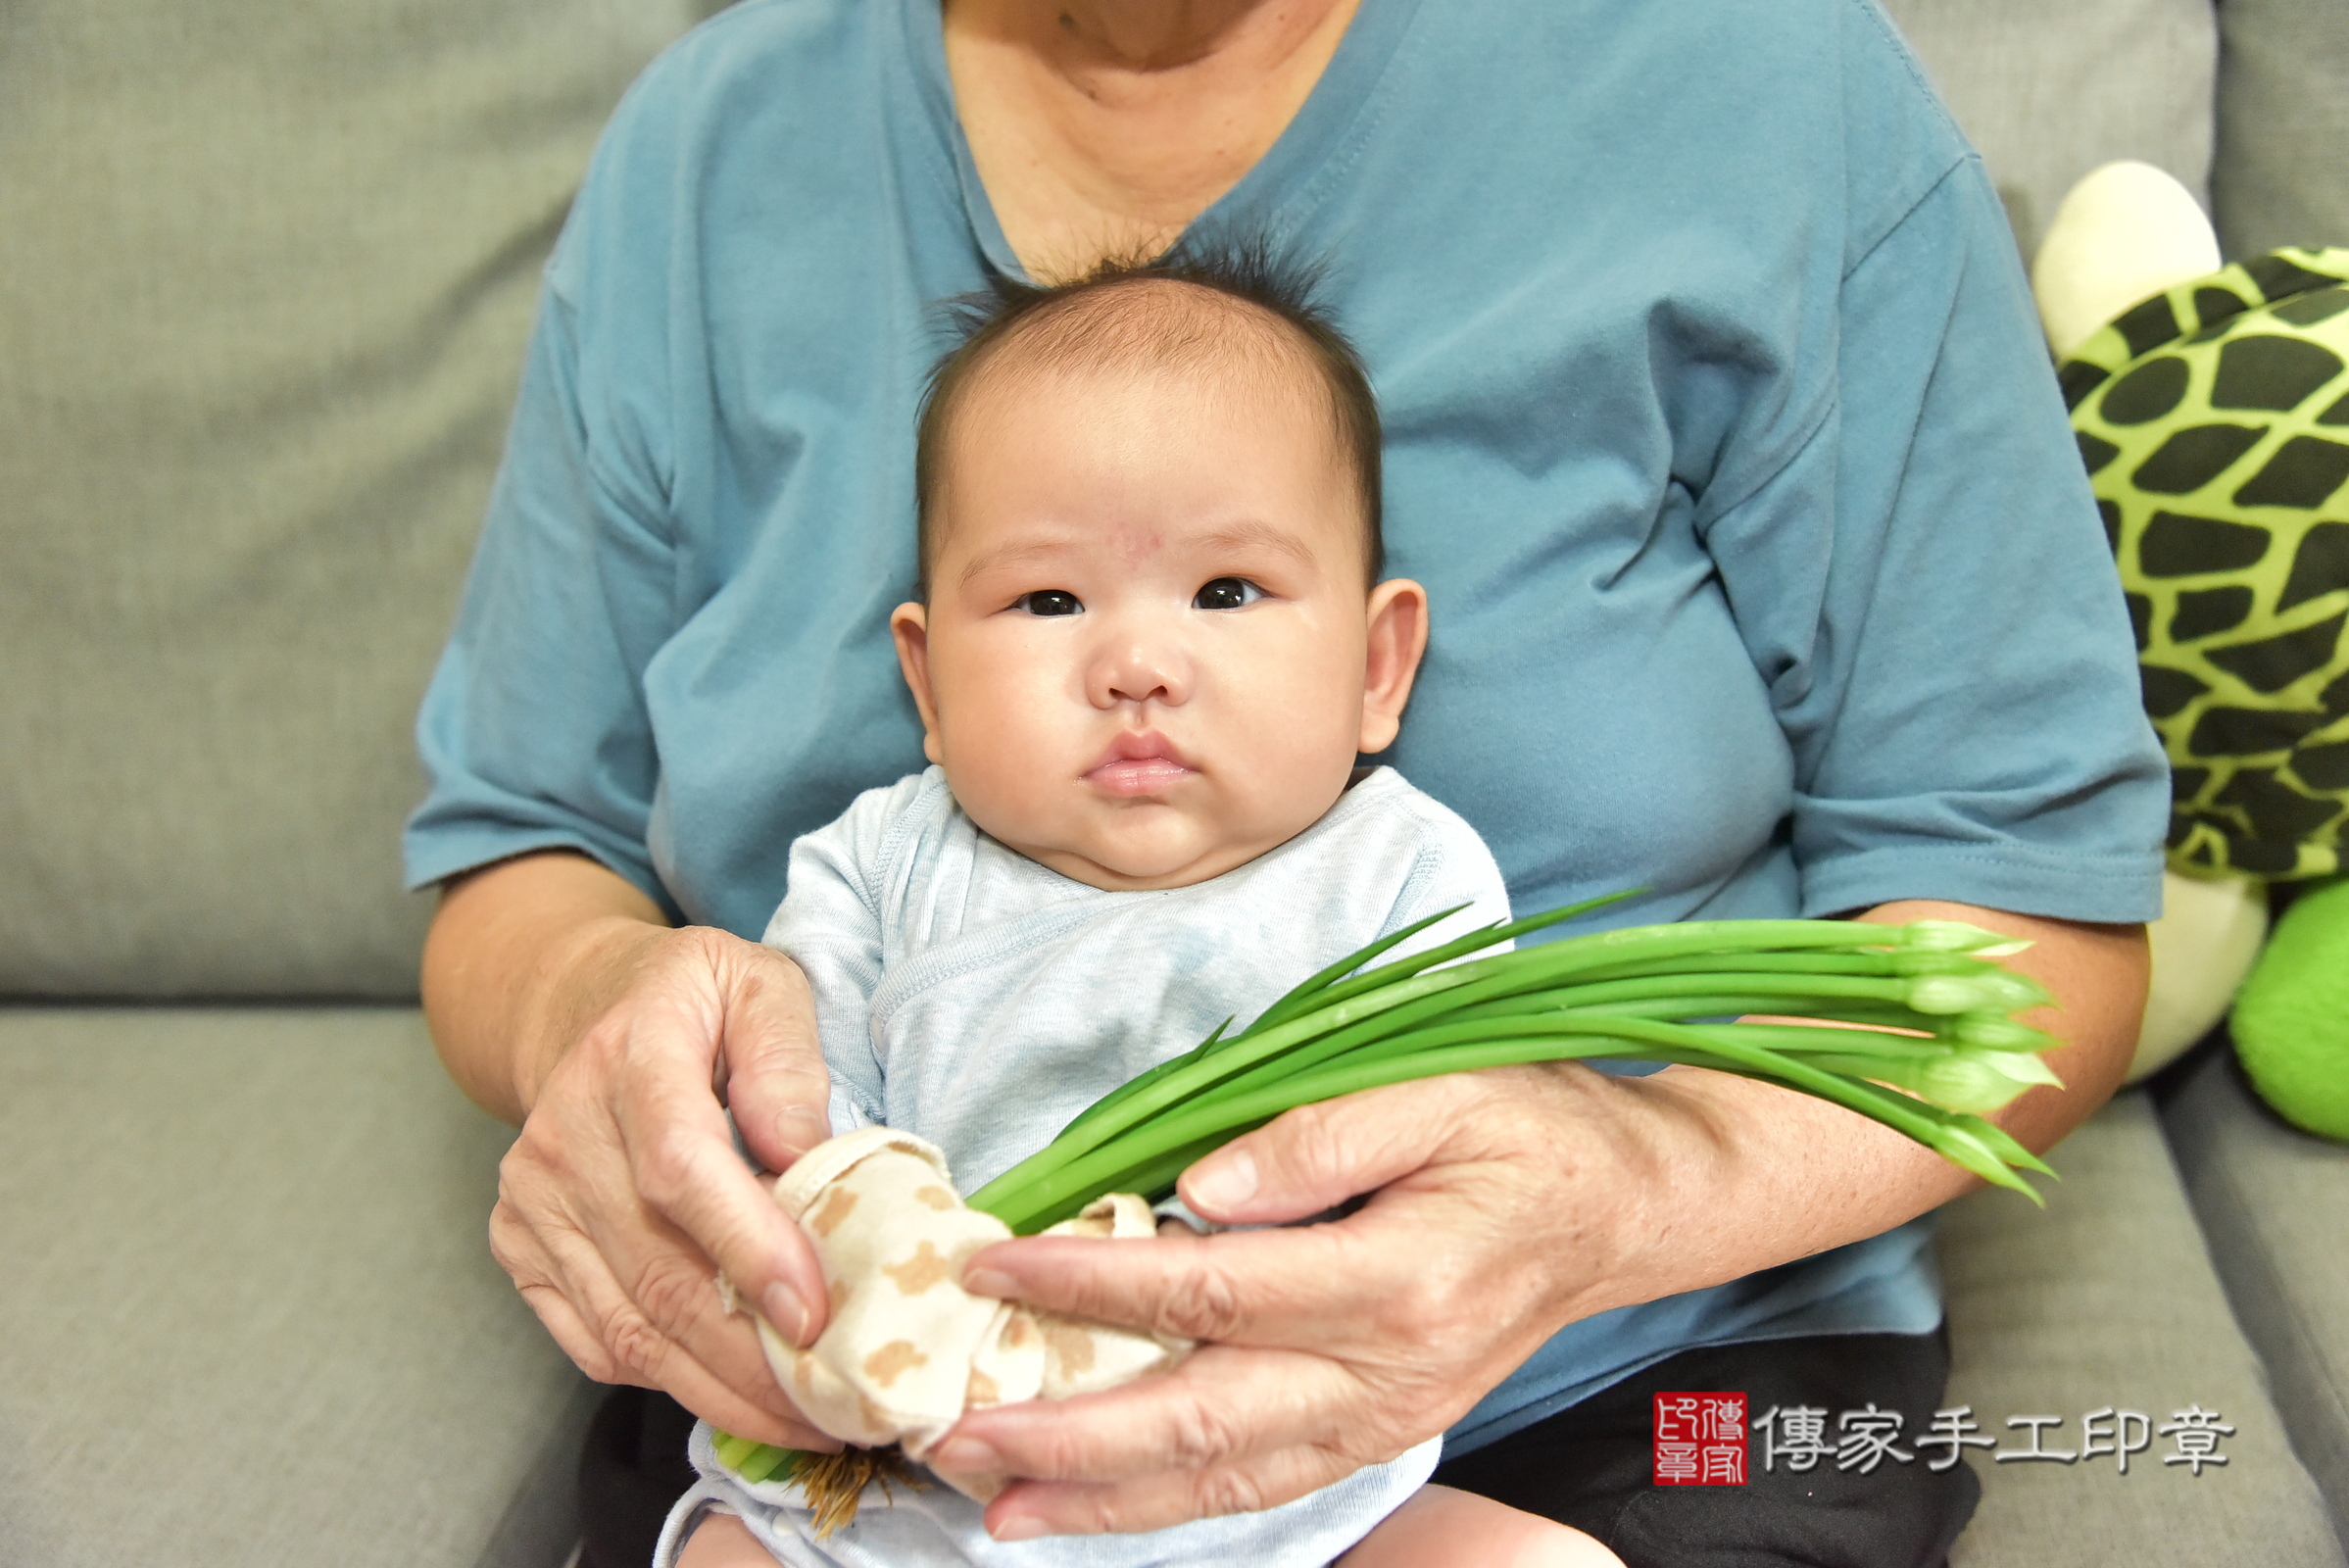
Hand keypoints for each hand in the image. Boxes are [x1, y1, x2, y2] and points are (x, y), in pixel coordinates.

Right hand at [439, 867, 843, 1448]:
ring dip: (718, 1391)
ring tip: (804, 1419)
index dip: (747, 1249)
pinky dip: (667, 1381)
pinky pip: (594, 1342)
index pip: (680, 1168)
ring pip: (627, 1326)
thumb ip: (787, 1058)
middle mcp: (564, 1134)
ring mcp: (532, 1199)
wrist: (582, 1009)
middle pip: (658, 1271)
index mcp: (632, 1054)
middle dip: (750, 1358)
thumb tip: (805, 1155)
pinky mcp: (521, 1247)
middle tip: (837, 1402)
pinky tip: (735, 1396)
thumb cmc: (695, 1002)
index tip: (812, 1315)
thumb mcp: (758, 984)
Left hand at [933, 1064, 1650, 1538]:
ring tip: (997, 1504)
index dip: (1090, 1281)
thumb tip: (1200, 1185)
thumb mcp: (1444, 1087)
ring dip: (1103, 1500)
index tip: (993, 1263)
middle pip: (1201, 1421)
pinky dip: (1173, 1507)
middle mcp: (1389, 1371)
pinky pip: (1266, 1487)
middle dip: (1066, 1437)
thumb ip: (1323, 1132)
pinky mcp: (1384, 1434)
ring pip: (1226, 1481)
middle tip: (953, 1435)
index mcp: (1400, 1275)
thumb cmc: (1533, 1131)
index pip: (1209, 1288)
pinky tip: (1100, 1508)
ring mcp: (1388, 1418)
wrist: (1629, 1209)